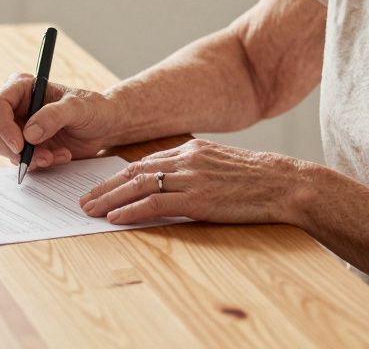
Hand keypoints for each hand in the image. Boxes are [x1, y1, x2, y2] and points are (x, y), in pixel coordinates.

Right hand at [0, 74, 119, 171]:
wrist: (104, 126)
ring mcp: (18, 127)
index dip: (3, 126)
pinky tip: (60, 156)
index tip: (21, 145)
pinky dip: (38, 164)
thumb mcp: (78, 107)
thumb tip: (28, 134)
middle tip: (44, 156)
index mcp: (22, 87)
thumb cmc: (93, 108)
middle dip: (16, 148)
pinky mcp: (25, 146)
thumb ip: (54, 116)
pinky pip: (19, 160)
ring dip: (29, 158)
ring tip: (56, 155)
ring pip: (3, 148)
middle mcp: (15, 107)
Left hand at [78, 139, 307, 224]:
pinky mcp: (198, 198)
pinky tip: (116, 218)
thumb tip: (174, 184)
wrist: (285, 184)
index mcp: (192, 149)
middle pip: (134, 171)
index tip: (101, 186)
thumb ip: (196, 170)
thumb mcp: (222, 166)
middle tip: (84, 199)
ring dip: (110, 199)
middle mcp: (187, 159)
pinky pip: (155, 203)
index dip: (119, 175)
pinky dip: (131, 210)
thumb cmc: (258, 181)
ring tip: (90, 210)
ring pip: (139, 186)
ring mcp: (191, 178)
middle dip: (105, 187)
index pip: (145, 161)